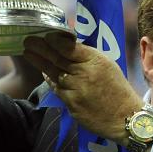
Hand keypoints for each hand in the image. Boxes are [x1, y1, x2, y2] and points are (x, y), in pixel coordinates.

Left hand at [23, 33, 142, 145]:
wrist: (125, 117)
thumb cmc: (117, 88)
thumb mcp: (107, 65)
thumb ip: (87, 55)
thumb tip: (67, 42)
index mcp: (96, 61)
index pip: (70, 47)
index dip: (54, 40)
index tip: (44, 34)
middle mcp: (85, 74)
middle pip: (57, 59)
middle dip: (40, 49)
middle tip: (27, 41)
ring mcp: (77, 91)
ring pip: (54, 74)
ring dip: (40, 63)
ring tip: (29, 54)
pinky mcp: (72, 105)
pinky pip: (57, 89)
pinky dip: (50, 80)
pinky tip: (45, 74)